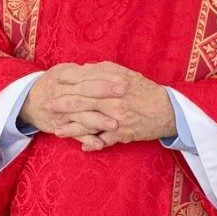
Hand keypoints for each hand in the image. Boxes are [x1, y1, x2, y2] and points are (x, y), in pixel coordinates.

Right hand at [18, 64, 126, 141]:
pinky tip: (100, 144)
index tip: (121, 80)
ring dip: (97, 121)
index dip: (103, 78)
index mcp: (63, 76)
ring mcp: (61, 112)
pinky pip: (75, 134)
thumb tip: (105, 67)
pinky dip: (87, 139)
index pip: (85, 76)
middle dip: (103, 95)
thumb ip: (82, 71)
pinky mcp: (61, 127)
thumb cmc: (51, 84)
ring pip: (80, 116)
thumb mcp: (63, 71)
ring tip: (114, 125)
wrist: (28, 102)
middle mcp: (61, 93)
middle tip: (123, 97)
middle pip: (83, 94)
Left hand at [35, 61, 176, 151]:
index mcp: (113, 81)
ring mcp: (117, 118)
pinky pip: (104, 140)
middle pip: (82, 101)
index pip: (84, 80)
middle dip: (62, 104)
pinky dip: (93, 144)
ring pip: (89, 123)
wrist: (167, 110)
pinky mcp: (123, 133)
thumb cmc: (144, 90)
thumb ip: (103, 70)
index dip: (67, 81)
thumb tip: (83, 69)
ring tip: (57, 131)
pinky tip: (82, 146)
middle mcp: (113, 99)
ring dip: (72, 128)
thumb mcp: (125, 74)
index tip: (53, 81)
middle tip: (48, 106)